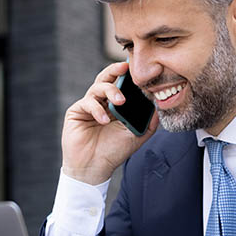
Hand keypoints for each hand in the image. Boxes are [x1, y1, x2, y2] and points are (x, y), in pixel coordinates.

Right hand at [61, 62, 158, 184]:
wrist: (94, 167)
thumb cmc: (114, 151)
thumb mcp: (136, 135)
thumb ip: (148, 121)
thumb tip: (159, 105)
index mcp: (116, 105)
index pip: (122, 84)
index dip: (129, 76)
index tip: (139, 68)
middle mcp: (102, 102)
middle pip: (107, 77)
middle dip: (116, 70)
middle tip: (125, 67)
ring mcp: (89, 105)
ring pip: (98, 87)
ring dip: (111, 90)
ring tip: (120, 102)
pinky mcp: (77, 111)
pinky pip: (88, 102)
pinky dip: (97, 109)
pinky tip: (104, 120)